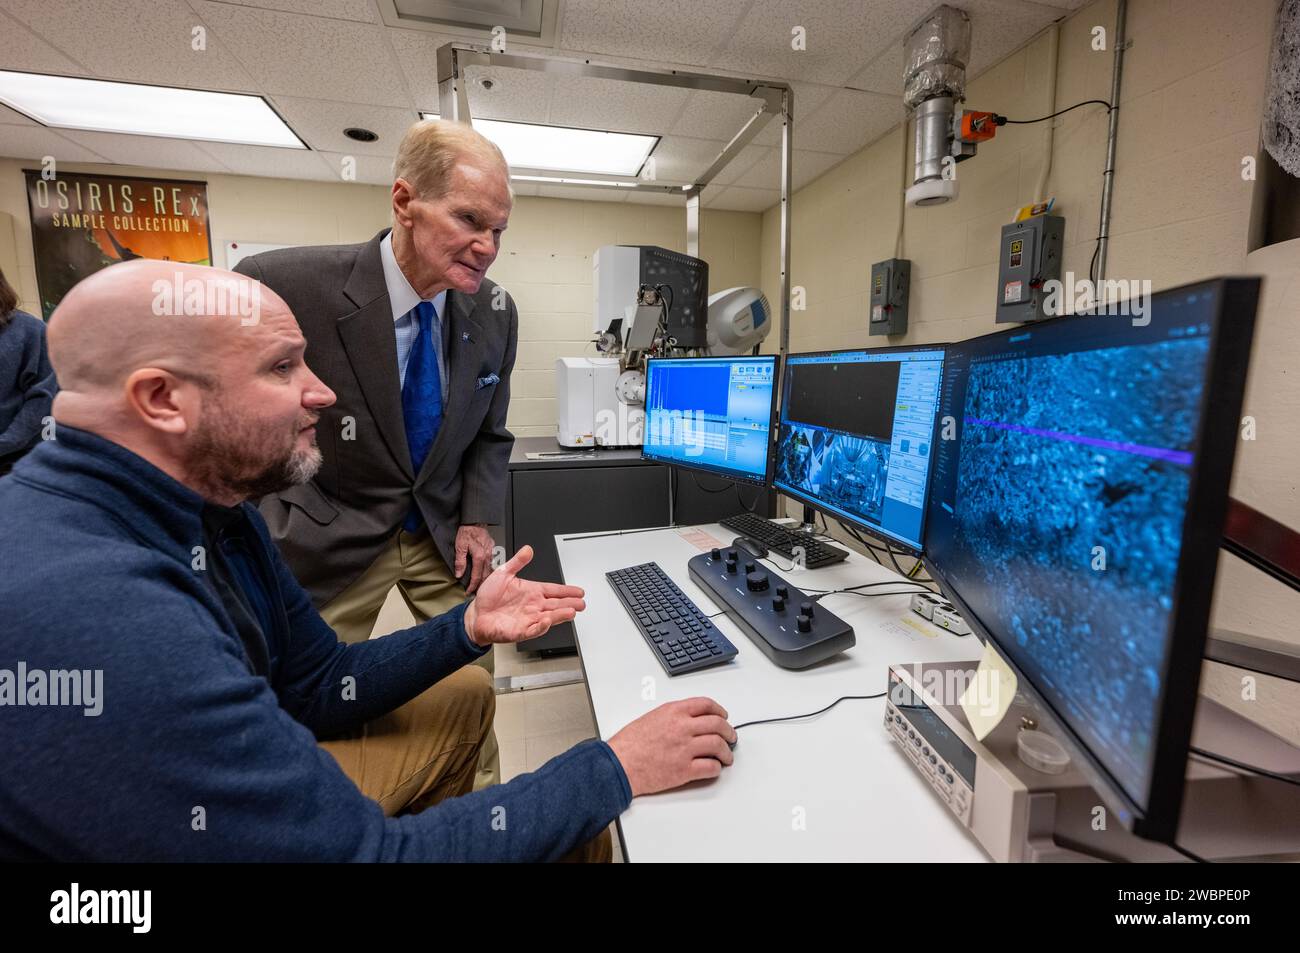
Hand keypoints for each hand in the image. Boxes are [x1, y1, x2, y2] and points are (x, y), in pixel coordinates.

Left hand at [455, 523, 495, 593]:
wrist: (474, 520)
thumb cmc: (467, 531)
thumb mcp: (459, 546)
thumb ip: (460, 561)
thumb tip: (459, 574)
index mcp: (479, 556)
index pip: (476, 576)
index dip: (472, 586)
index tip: (469, 592)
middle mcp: (487, 555)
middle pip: (485, 575)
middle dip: (481, 585)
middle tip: (476, 592)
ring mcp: (491, 552)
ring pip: (489, 569)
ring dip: (485, 578)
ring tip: (481, 585)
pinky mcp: (492, 548)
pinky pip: (491, 562)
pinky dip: (488, 569)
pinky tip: (486, 571)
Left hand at [463, 545, 585, 646]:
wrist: (476, 615)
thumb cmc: (488, 597)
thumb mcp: (503, 573)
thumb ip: (517, 561)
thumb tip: (528, 549)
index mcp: (531, 592)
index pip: (553, 590)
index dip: (567, 591)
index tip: (579, 591)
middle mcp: (533, 606)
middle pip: (556, 604)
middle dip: (570, 603)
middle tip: (582, 603)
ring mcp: (529, 618)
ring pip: (550, 617)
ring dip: (561, 615)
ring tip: (572, 611)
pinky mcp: (521, 630)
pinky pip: (534, 629)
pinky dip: (542, 626)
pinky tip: (548, 620)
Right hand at [608, 697, 735, 795]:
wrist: (619, 764)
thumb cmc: (629, 744)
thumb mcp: (652, 717)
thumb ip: (673, 716)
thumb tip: (691, 721)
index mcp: (674, 711)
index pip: (706, 705)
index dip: (720, 711)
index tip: (724, 716)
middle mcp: (682, 727)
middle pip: (718, 724)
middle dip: (729, 731)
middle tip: (731, 737)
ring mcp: (685, 748)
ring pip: (718, 745)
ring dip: (727, 752)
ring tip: (727, 756)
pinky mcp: (684, 770)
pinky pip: (710, 767)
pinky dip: (716, 768)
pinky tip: (714, 768)